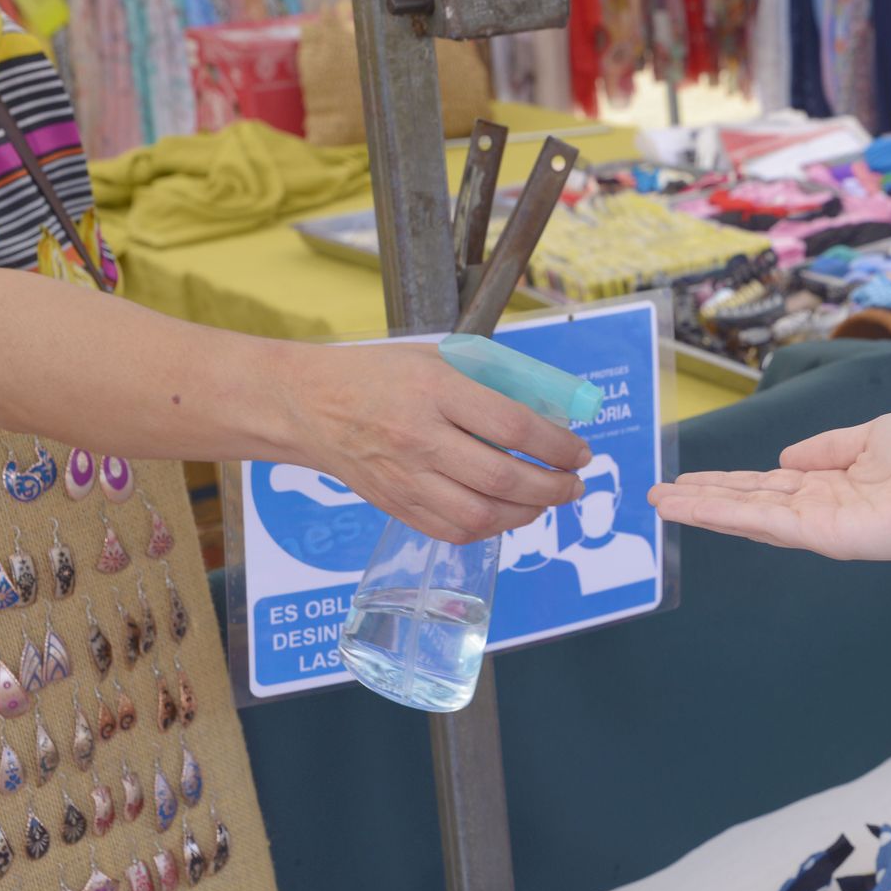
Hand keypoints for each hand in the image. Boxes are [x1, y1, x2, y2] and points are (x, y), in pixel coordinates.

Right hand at [287, 342, 590, 544]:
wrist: (309, 406)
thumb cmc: (378, 376)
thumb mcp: (436, 360)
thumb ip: (488, 384)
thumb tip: (549, 415)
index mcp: (435, 390)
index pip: (514, 426)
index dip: (558, 446)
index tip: (580, 451)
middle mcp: (420, 438)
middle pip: (503, 478)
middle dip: (554, 487)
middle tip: (575, 482)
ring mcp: (406, 478)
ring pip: (481, 515)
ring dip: (528, 514)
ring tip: (548, 500)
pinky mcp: (396, 506)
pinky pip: (454, 531)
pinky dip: (492, 528)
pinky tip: (508, 514)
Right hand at [648, 413, 890, 559]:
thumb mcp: (871, 436)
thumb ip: (826, 448)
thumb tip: (785, 455)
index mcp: (830, 484)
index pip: (767, 484)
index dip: (727, 482)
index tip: (689, 478)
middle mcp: (818, 509)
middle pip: (748, 503)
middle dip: (702, 498)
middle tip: (656, 496)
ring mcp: (817, 526)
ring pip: (747, 515)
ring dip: (702, 508)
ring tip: (660, 502)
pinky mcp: (822, 536)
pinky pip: (764, 522)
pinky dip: (724, 514)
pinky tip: (693, 507)